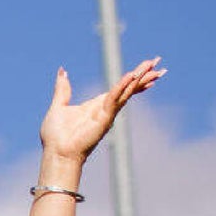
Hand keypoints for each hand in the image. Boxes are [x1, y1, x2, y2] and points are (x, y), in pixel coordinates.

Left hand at [38, 58, 162, 175]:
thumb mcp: (59, 105)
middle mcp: (106, 108)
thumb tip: (62, 71)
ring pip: (127, 91)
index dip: (134, 77)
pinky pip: (115, 98)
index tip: (147, 67)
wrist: (57, 153)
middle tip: (159, 62)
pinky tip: (132, 76)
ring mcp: (107, 114)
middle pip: (129, 88)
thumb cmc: (57, 136)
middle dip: (144, 76)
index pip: (120, 88)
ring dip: (140, 79)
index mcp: (97, 104)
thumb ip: (63, 89)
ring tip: (154, 68)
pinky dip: (123, 87)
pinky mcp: (104, 118)